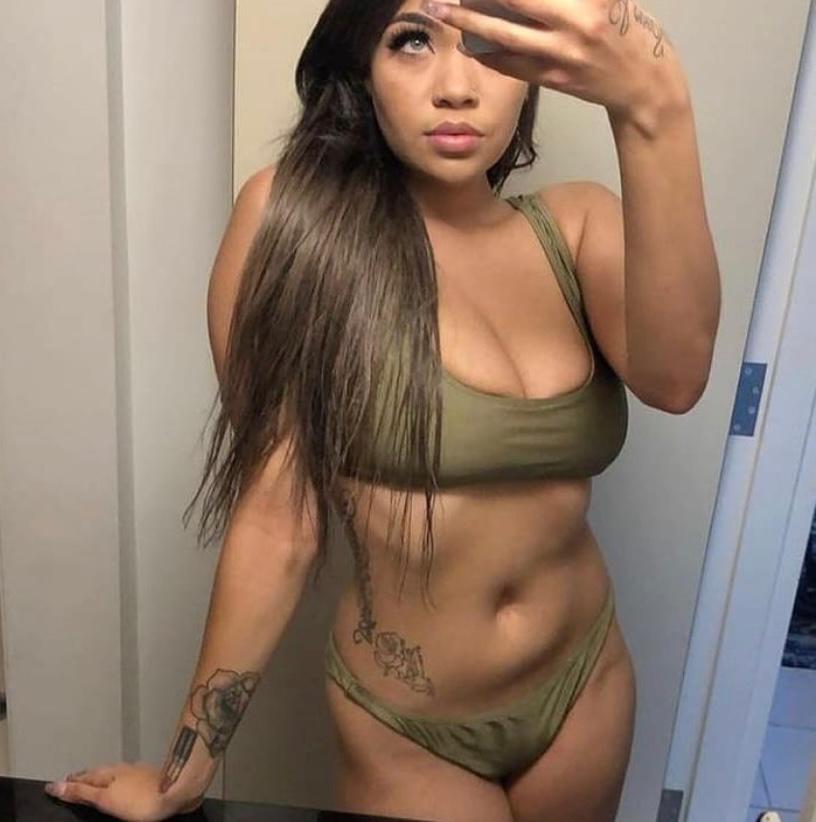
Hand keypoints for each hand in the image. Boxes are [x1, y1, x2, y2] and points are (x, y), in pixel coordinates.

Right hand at [44, 761, 203, 820]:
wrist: (176, 790)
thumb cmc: (140, 799)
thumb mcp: (106, 798)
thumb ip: (83, 792)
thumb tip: (58, 784)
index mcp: (108, 773)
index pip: (83, 777)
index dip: (69, 782)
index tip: (56, 784)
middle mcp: (122, 768)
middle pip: (97, 773)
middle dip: (84, 777)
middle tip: (72, 781)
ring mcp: (137, 771)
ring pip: (113, 773)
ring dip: (100, 777)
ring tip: (92, 783)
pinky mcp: (150, 777)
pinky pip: (127, 776)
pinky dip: (118, 779)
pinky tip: (122, 783)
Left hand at [421, 0, 686, 120]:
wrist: (643, 82)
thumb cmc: (625, 27)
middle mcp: (577, 24)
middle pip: (515, 3)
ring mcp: (564, 56)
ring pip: (508, 37)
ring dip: (473, 25)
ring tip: (447, 14)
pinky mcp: (555, 81)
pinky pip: (514, 66)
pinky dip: (489, 54)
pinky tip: (470, 44)